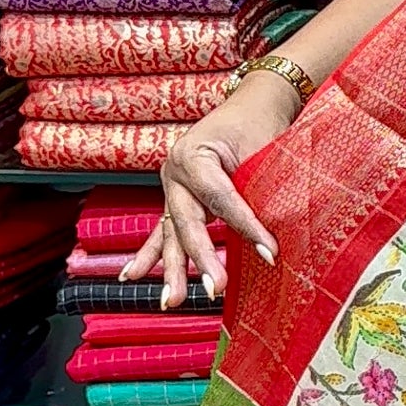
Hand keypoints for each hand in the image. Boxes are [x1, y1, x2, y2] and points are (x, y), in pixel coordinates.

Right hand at [122, 73, 300, 306]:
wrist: (252, 104)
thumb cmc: (261, 125)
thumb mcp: (264, 154)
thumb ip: (260, 193)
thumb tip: (272, 240)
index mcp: (194, 155)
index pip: (221, 199)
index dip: (246, 227)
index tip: (270, 252)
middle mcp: (175, 172)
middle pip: (188, 222)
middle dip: (201, 259)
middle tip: (217, 288)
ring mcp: (171, 186)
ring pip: (172, 233)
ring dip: (171, 270)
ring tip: (170, 300)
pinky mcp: (177, 198)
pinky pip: (163, 230)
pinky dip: (151, 255)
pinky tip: (133, 276)